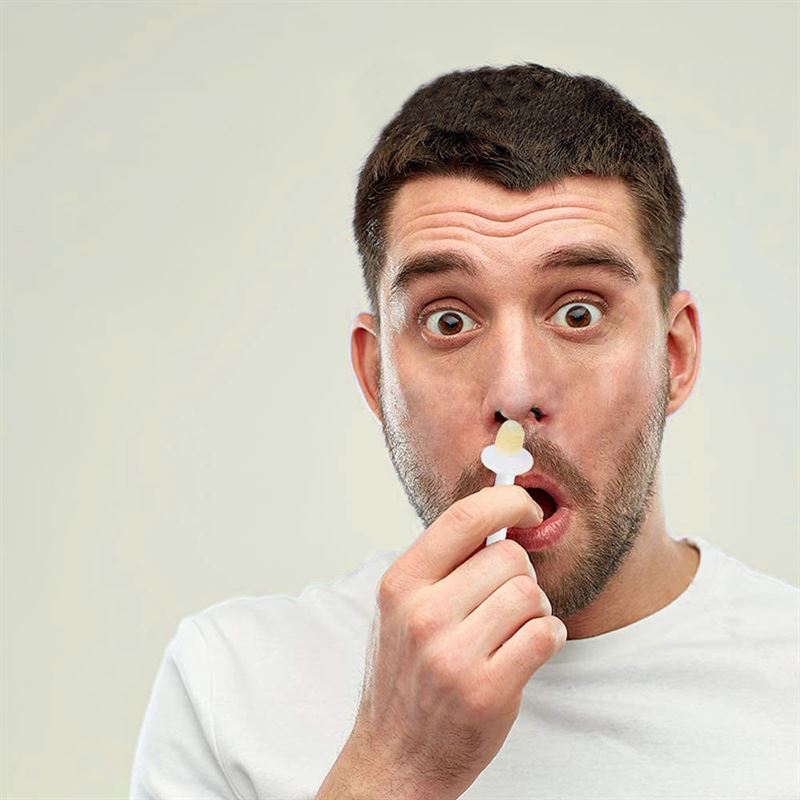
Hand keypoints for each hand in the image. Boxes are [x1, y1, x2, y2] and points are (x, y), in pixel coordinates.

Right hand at [316, 485, 566, 799]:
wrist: (396, 756)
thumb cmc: (405, 676)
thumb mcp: (401, 609)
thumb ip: (442, 564)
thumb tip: (497, 513)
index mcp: (401, 584)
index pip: (464, 518)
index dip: (506, 501)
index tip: (525, 507)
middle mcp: (422, 615)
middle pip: (509, 557)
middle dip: (521, 572)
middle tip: (507, 596)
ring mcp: (453, 655)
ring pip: (531, 594)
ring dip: (535, 608)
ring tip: (513, 628)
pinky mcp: (486, 690)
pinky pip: (545, 634)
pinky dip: (548, 636)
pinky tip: (528, 648)